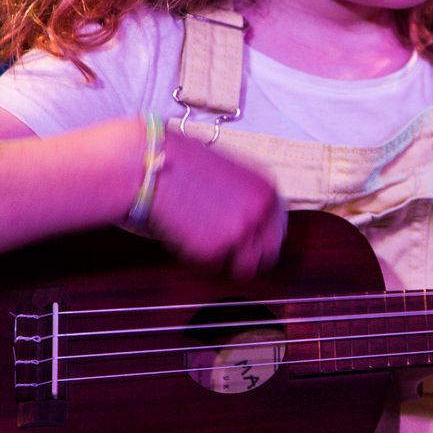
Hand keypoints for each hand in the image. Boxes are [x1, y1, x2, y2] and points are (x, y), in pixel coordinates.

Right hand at [146, 127, 286, 279]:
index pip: (278, 231)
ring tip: (205, 243)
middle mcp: (260, 212)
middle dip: (249, 257)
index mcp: (266, 191)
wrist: (154, 166)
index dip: (261, 241)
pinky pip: (214, 267)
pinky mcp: (214, 249)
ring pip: (245, 268)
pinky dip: (201, 259)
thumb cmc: (184, 164)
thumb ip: (248, 198)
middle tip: (228, 253)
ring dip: (228, 262)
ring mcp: (239, 232)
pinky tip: (186, 235)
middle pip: (268, 255)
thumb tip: (253, 223)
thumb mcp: (231, 173)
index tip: (248, 244)